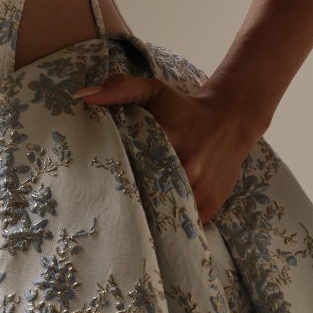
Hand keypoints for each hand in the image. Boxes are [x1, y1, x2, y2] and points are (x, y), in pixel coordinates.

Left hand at [74, 73, 268, 224]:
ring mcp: (200, 190)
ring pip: (164, 213)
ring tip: (127, 216)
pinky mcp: (211, 205)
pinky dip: (168, 224)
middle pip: (144, 194)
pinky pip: (182, 223)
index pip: (130, 165)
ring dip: (147, 215)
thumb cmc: (183, 106)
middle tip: (104, 204)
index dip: (112, 175)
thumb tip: (83, 96)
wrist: (229, 121)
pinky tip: (152, 222)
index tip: (97, 180)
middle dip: (126, 199)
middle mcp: (187, 167)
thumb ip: (119, 89)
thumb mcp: (152, 91)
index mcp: (169, 138)